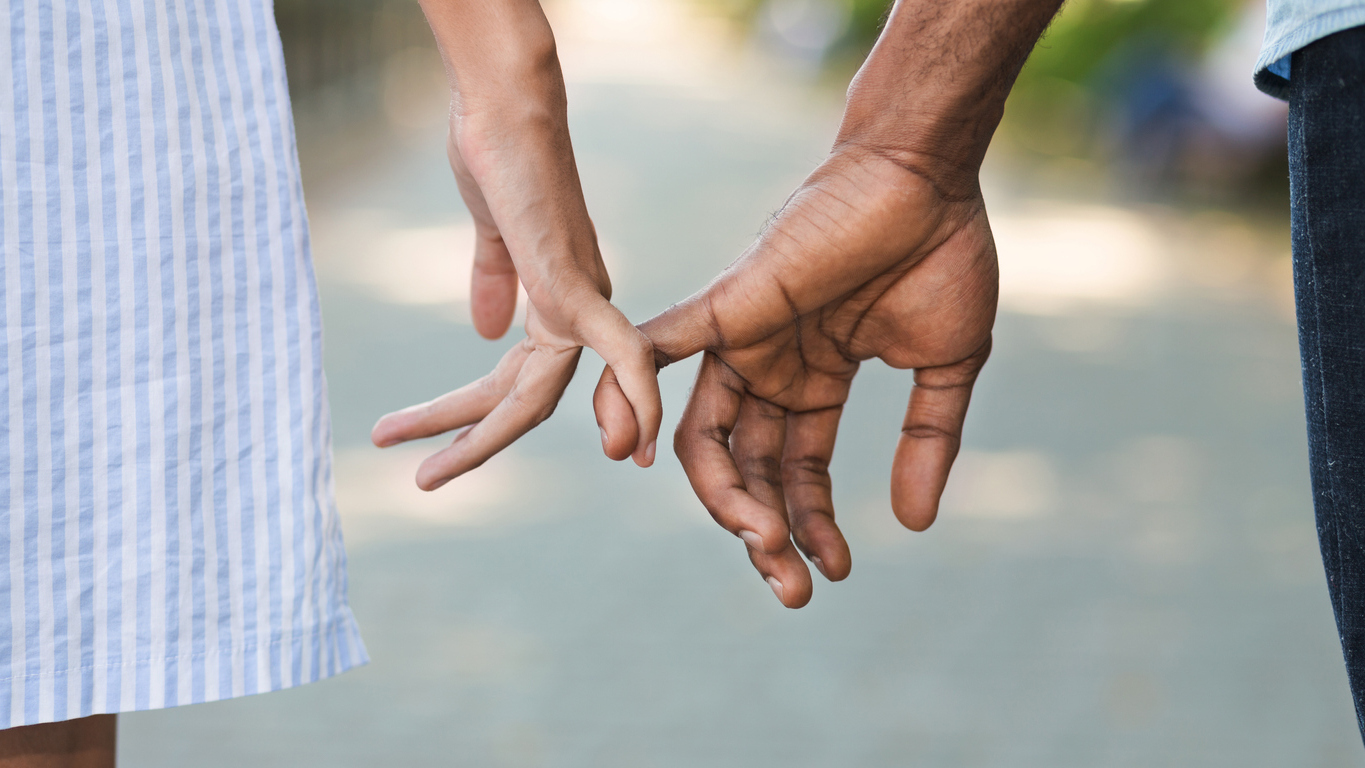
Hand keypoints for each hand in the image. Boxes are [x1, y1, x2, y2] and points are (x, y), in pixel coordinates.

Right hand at [371, 4, 659, 486]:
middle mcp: (579, 311)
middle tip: (421, 481)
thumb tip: (486, 332)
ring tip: (423, 478)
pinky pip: (622, 355)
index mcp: (559, 303)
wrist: (500, 111)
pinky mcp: (577, 287)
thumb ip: (495, 280)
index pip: (520, 380)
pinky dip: (635, 398)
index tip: (450, 451)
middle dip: (469, 442)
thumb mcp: (492, 234)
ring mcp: (581, 301)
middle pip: (524, 399)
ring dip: (483, 441)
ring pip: (539, 396)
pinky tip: (633, 445)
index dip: (490, 421)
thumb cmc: (496, 157)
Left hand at [595, 147, 997, 606]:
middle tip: (791, 586)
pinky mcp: (724, 304)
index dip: (809, 527)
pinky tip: (628, 452)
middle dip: (763, 532)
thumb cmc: (943, 255)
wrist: (929, 177)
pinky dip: (630, 394)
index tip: (834, 571)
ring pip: (699, 437)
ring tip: (758, 541)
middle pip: (745, 470)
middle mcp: (769, 370)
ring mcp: (741, 341)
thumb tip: (915, 523)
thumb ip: (928, 442)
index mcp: (816, 384)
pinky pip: (657, 352)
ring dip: (721, 497)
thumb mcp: (945, 368)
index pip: (795, 473)